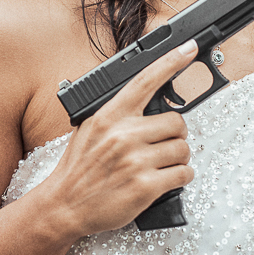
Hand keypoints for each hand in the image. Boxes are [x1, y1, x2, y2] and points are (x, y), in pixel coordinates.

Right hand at [48, 40, 196, 236]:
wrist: (65, 205)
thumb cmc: (78, 168)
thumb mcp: (89, 128)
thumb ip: (115, 112)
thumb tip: (143, 96)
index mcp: (110, 116)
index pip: (146, 81)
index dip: (171, 62)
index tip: (189, 49)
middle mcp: (124, 135)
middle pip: (176, 121)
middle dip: (175, 134)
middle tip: (161, 144)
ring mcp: (136, 161)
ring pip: (183, 149)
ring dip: (178, 158)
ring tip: (159, 164)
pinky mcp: (146, 187)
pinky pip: (184, 174)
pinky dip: (180, 177)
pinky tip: (164, 180)